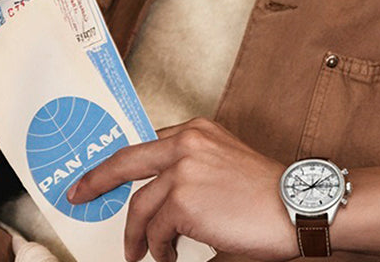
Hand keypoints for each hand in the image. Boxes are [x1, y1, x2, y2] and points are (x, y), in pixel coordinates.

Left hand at [65, 118, 297, 261]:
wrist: (301, 206)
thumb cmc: (270, 194)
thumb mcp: (225, 164)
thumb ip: (192, 169)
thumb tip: (155, 197)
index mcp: (196, 130)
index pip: (145, 144)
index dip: (119, 164)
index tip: (102, 176)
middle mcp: (186, 142)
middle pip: (124, 161)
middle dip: (95, 181)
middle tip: (78, 195)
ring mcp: (182, 169)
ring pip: (139, 206)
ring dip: (136, 234)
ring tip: (138, 252)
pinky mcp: (183, 199)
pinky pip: (157, 230)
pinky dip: (158, 247)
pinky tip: (166, 255)